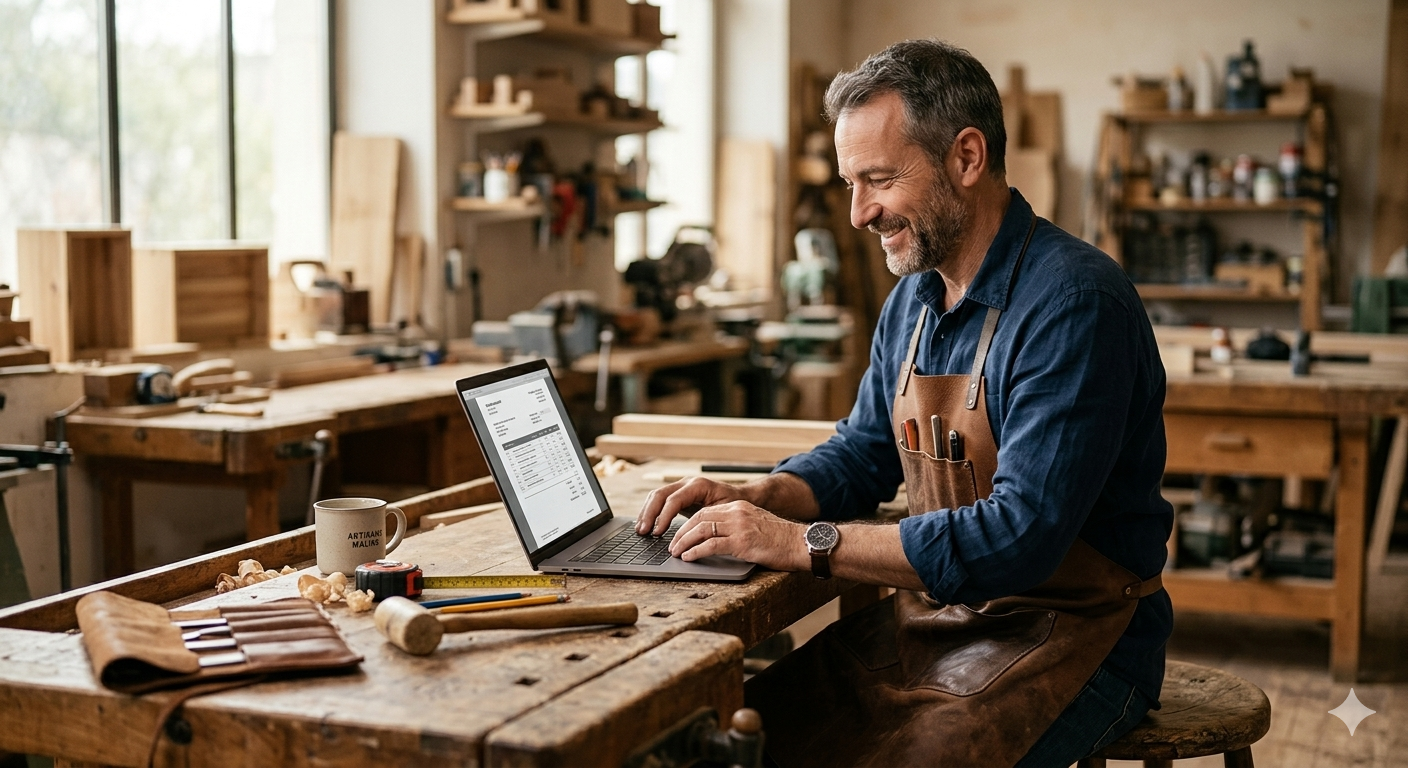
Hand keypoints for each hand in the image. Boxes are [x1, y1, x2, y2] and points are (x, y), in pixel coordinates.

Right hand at [636, 477, 748, 535]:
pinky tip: (646, 525)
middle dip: (649, 514)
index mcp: (698, 485)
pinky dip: (651, 512)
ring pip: (656, 496)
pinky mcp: (679, 494)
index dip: (663, 517)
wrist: (743, 497)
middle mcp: (687, 483)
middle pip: (660, 495)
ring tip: (640, 530)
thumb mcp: (724, 513)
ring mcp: (681, 487)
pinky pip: (660, 500)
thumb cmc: (735, 506)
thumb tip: (691, 537)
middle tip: (642, 532)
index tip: (657, 533)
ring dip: (646, 512)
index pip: (674, 500)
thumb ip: (707, 521)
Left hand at [667, 501, 807, 570]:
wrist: (801, 544)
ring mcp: (740, 526)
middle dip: (682, 532)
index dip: (689, 524)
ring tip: (676, 552)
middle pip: (700, 518)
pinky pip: (711, 545)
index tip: (680, 535)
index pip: (706, 511)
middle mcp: (737, 512)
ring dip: (685, 542)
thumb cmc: (781, 540)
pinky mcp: (742, 542)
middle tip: (673, 545)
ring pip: (702, 530)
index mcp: (739, 507)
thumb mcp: (756, 525)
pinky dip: (696, 552)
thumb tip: (716, 539)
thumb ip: (737, 527)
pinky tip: (689, 558)